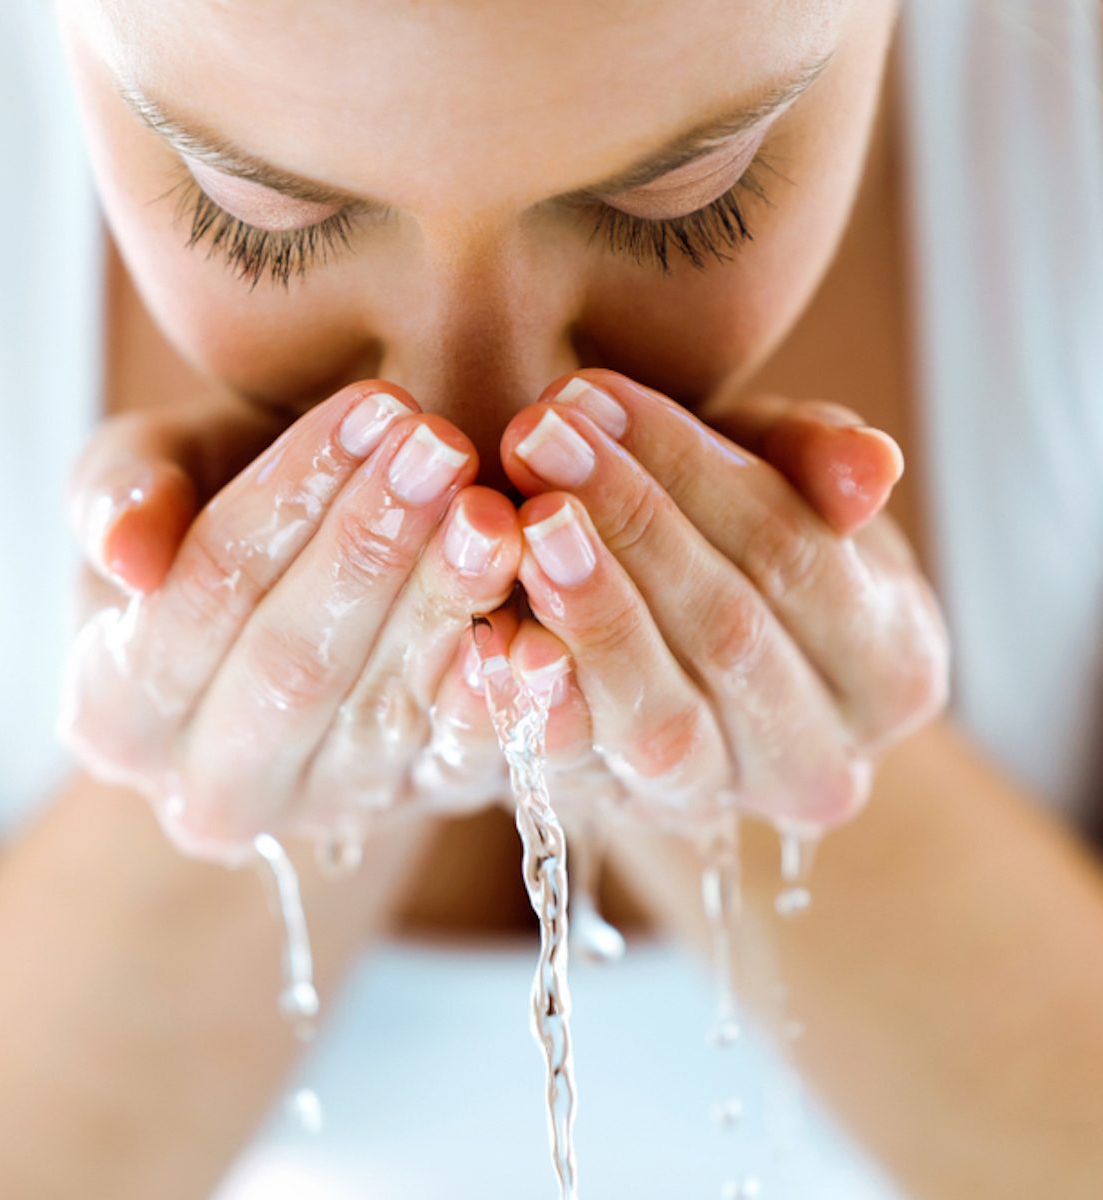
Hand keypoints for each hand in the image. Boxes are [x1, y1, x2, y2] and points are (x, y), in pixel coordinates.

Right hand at [58, 383, 521, 860]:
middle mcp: (214, 789)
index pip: (203, 598)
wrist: (303, 588)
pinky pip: (466, 762)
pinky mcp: (420, 802)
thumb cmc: (218, 508)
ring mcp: (325, 808)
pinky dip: (504, 703)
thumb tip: (127, 555)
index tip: (366, 409)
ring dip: (446, 606)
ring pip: (384, 713)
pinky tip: (538, 635)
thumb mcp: (152, 473)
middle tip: (441, 449)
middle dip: (370, 549)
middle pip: (293, 667)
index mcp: (116, 712)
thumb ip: (119, 494)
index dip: (285, 500)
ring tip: (495, 513)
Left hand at [497, 369, 950, 832]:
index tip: (594, 395)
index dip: (693, 471)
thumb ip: (820, 460)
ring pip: (661, 721)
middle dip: (628, 523)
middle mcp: (820, 763)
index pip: (798, 557)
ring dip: (588, 613)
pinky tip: (494, 638)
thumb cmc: (740, 541)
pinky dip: (538, 706)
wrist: (686, 655)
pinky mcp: (625, 816)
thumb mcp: (784, 480)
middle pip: (729, 636)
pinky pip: (580, 774)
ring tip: (523, 521)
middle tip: (537, 436)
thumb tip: (871, 469)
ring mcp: (719, 802)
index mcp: (891, 669)